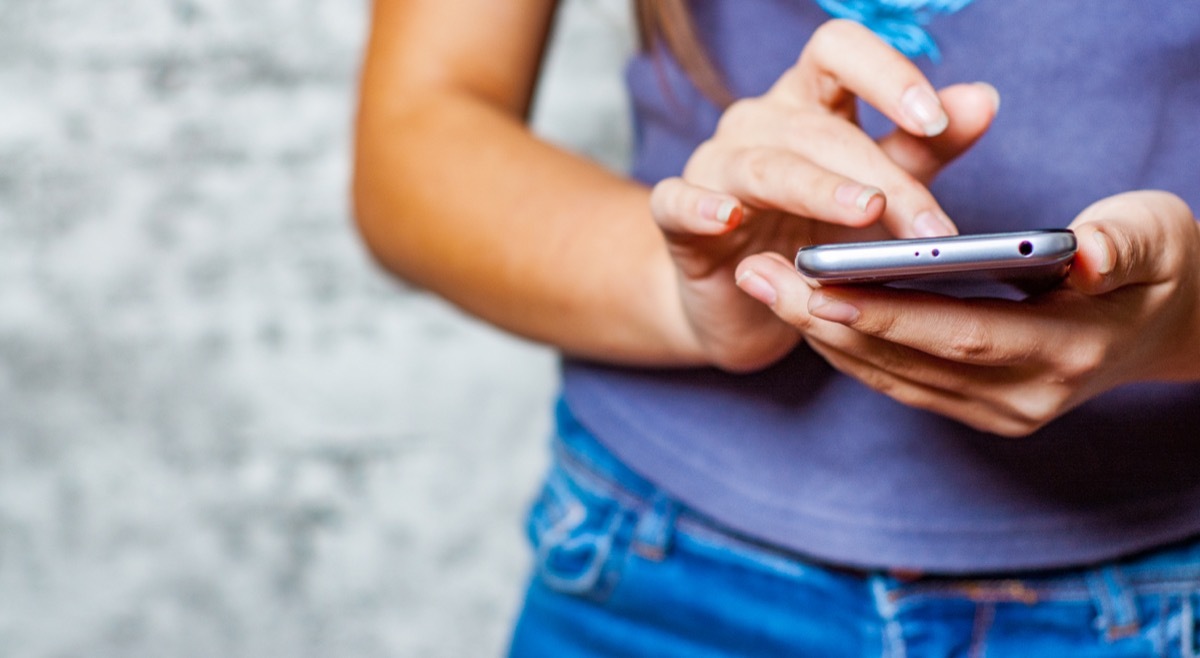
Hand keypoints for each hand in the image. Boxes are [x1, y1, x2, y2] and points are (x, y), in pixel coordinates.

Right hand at [649, 20, 998, 371]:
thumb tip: (982, 99)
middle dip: (881, 175)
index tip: (933, 118)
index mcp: (809, 103)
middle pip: (818, 128)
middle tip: (931, 227)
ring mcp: (714, 167)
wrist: (737, 300)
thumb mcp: (876, 190)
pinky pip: (677, 202)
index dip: (884, 74)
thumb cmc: (808, 234)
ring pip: (762, 164)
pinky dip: (700, 207)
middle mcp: (759, 123)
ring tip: (864, 213)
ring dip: (818, 188)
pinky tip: (726, 217)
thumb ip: (923, 149)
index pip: (838, 51)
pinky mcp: (675, 219)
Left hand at [737, 190, 1199, 436]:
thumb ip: (1120, 243)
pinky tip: (805, 312)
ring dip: (823, 334)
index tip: (818, 284)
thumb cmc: (1158, 260)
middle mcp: (1027, 397)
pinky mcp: (980, 408)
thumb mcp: (1155, 235)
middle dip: (827, 319)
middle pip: (908, 361)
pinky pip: (900, 381)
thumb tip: (1083, 255)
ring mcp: (1001, 411)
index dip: (886, 312)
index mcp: (1068, 350)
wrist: (1173, 321)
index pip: (959, 333)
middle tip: (760, 276)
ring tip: (764, 286)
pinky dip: (850, 349)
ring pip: (893, 376)